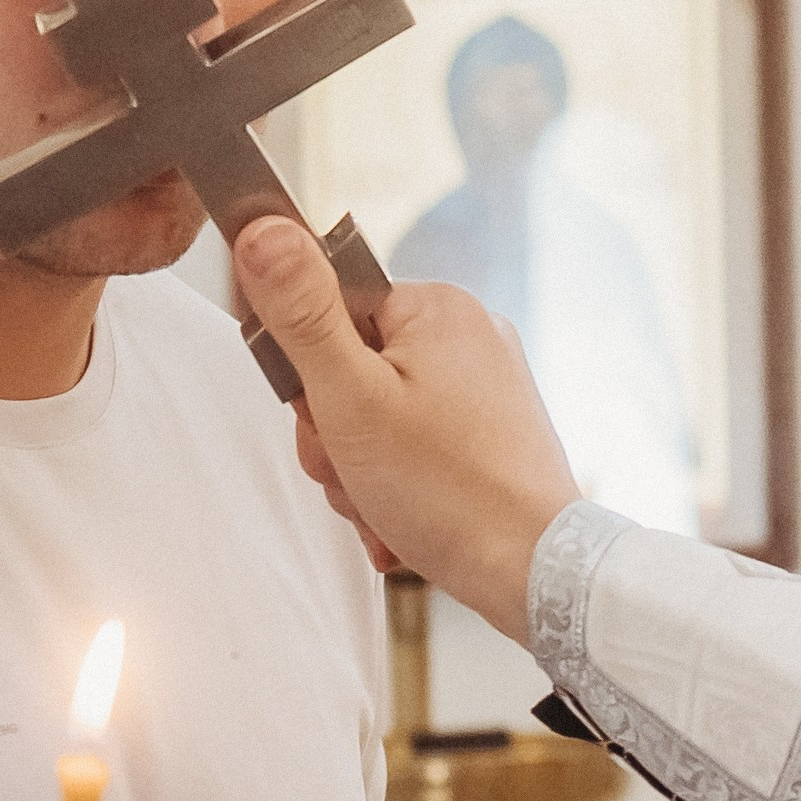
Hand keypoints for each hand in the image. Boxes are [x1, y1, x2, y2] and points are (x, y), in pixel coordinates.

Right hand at [232, 219, 576, 643]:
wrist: (535, 573)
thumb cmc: (448, 490)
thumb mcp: (350, 397)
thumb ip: (302, 313)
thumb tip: (264, 228)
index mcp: (437, 307)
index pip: (329, 313)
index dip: (309, 378)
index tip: (325, 421)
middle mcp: (469, 334)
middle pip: (351, 371)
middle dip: (336, 437)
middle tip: (356, 474)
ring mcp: (486, 387)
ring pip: (378, 418)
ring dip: (362, 473)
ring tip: (384, 506)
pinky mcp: (493, 433)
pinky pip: (415, 449)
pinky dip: (397, 489)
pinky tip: (403, 525)